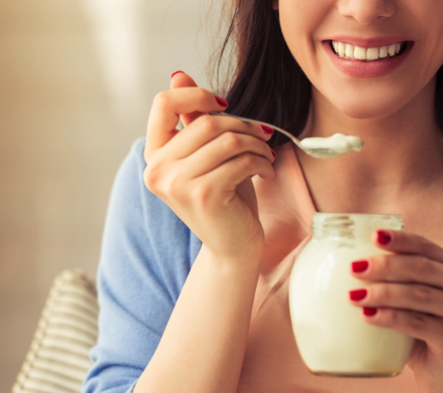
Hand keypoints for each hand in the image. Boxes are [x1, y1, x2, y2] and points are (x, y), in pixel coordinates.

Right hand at [143, 72, 275, 264]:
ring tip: (266, 155)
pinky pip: (240, 161)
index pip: (163, 104)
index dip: (197, 95)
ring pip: (227, 140)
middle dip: (244, 125)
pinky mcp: (203, 195)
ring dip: (256, 144)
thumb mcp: (206, 155)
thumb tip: (178, 75)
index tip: (225, 106)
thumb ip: (191, 120)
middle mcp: (157, 169)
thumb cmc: (224, 198)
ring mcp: (177, 184)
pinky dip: (261, 162)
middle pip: (206, 122)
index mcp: (154, 154)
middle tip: (264, 136)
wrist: (233, 246)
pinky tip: (266, 172)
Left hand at [348, 230, 442, 392]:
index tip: (374, 235)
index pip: (426, 246)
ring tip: (353, 295)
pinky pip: (417, 323)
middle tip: (355, 268)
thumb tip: (352, 265)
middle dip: (385, 265)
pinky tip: (367, 315)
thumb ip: (396, 283)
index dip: (400, 240)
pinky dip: (389, 317)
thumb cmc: (425, 335)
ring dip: (382, 292)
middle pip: (421, 268)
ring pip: (418, 294)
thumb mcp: (414, 303)